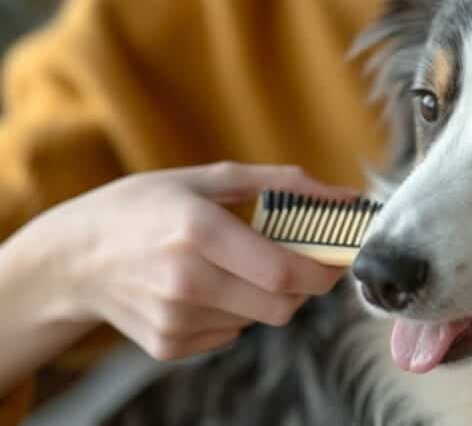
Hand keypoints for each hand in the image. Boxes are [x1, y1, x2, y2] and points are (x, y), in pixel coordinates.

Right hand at [15, 162, 354, 361]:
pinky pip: (230, 334)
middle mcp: (185, 281)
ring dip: (264, 295)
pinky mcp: (167, 346)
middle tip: (295, 260)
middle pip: (281, 306)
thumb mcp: (206, 179)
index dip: (323, 269)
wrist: (70, 259)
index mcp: (197, 231)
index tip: (338, 257)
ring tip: (231, 267)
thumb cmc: (143, 208)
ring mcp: (174, 319)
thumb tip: (346, 197)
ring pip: (259, 319)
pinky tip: (204, 289)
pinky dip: (233, 312)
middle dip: (302, 286)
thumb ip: (281, 184)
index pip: (283, 271)